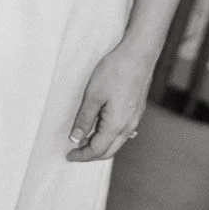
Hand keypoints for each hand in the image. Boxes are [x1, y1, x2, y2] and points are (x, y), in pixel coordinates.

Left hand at [68, 39, 154, 161]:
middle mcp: (128, 126)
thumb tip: (76, 138)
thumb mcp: (93, 95)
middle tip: (75, 152)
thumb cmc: (115, 71)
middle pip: (109, 150)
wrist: (139, 54)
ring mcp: (135, 118)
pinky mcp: (136, 110)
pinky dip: (110, 136)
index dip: (82, 155)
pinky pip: (123, 131)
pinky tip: (103, 130)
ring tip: (85, 140)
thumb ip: (84, 119)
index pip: (97, 150)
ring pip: (117, 142)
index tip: (69, 155)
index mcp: (116, 125)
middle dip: (91, 154)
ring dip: (101, 145)